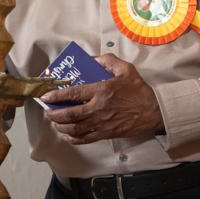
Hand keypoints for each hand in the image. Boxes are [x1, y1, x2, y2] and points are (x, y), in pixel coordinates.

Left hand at [40, 54, 163, 144]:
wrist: (152, 111)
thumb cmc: (138, 90)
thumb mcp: (125, 69)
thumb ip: (107, 61)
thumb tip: (92, 59)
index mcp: (101, 91)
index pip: (73, 94)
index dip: (57, 96)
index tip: (47, 96)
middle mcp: (98, 109)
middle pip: (69, 114)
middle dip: (54, 113)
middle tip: (47, 111)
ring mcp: (101, 123)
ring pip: (74, 129)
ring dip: (61, 126)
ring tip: (55, 122)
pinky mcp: (105, 134)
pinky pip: (85, 139)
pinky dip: (73, 138)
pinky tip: (68, 135)